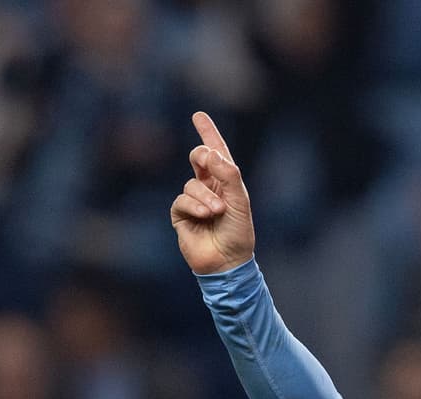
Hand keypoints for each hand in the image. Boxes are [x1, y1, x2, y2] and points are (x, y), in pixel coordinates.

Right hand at [170, 112, 255, 275]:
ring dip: (206, 196)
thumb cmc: (239, 232)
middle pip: (198, 158)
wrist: (228, 261)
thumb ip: (228, 174)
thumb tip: (209, 152)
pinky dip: (194, 206)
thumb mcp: (239, 200)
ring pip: (191, 183)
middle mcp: (209, 188)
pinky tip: (205, 216)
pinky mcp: (181, 215)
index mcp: (226, 182)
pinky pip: (182, 200)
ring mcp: (193, 200)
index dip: (208, 133)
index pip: (217, 153)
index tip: (199, 116)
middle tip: (206, 159)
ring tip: (218, 211)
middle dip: (201, 155)